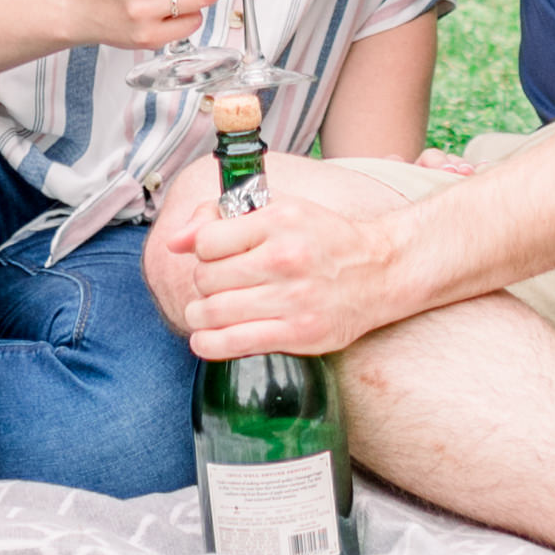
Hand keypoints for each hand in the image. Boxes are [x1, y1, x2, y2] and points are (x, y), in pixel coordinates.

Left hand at [184, 155, 418, 359]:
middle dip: (203, 283)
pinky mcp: (298, 334)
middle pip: (206, 278)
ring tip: (209, 311)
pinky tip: (208, 337)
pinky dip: (209, 343)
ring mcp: (292, 299)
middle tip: (217, 285)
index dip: (202, 250)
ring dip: (200, 314)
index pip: (207, 241)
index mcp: (278, 220)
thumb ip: (224, 217)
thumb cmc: (323, 239)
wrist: (379, 272)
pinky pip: (233, 343)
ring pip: (213, 311)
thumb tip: (175, 241)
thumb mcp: (280, 210)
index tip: (214, 255)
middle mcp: (284, 258)